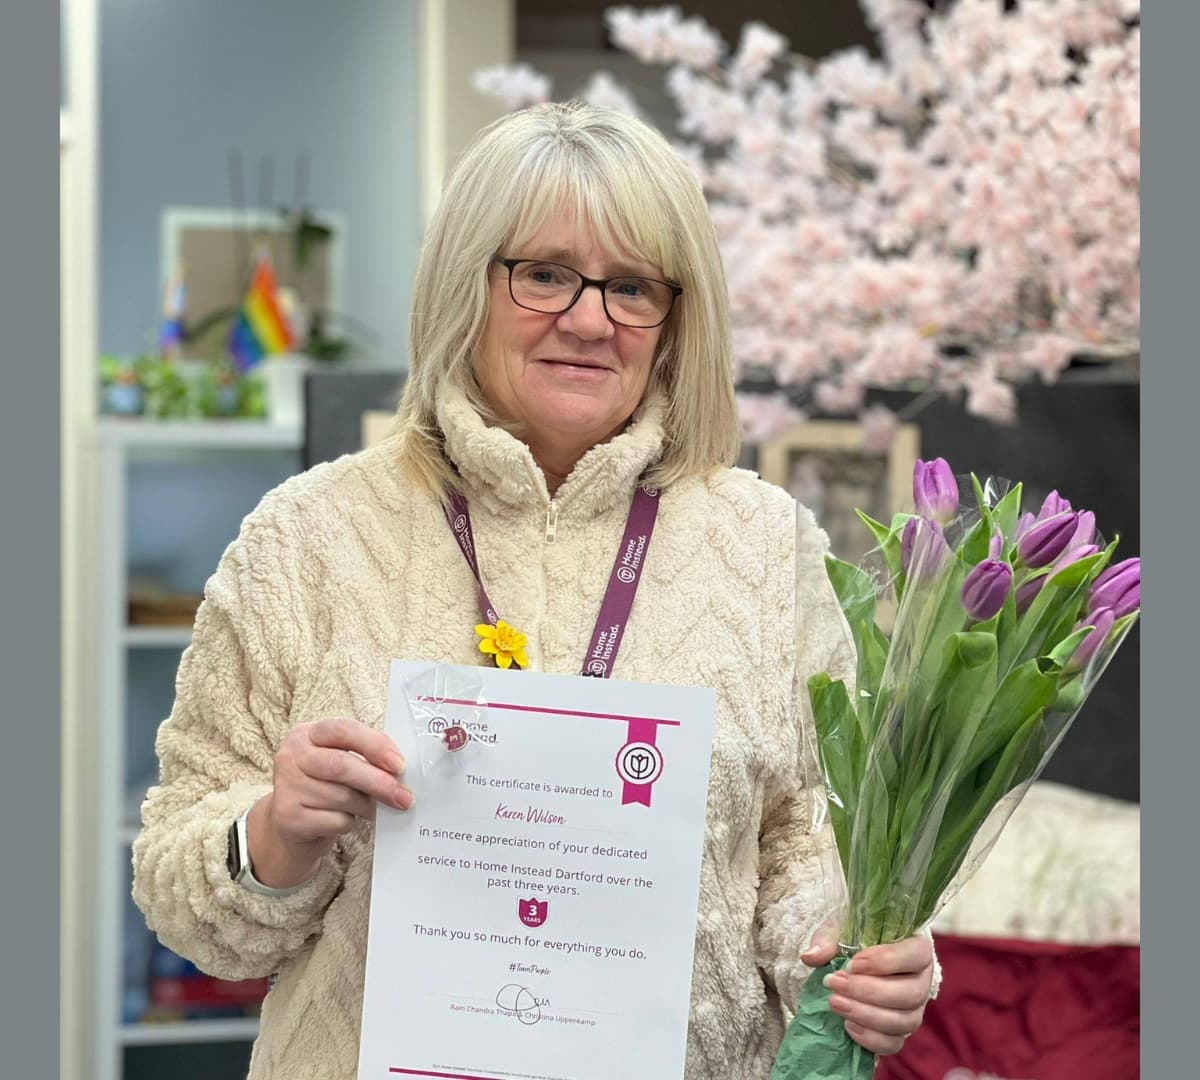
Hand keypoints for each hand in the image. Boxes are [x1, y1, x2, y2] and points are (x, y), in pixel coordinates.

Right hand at [247, 717, 412, 887]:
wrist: (290, 828)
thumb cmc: (325, 789)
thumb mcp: (339, 763)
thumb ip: (364, 758)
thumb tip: (401, 771)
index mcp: (307, 734)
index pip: (344, 730)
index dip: (375, 745)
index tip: (400, 764)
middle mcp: (291, 756)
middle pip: (342, 765)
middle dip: (379, 782)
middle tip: (404, 797)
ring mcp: (286, 787)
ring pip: (342, 796)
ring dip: (366, 806)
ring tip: (371, 809)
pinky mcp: (288, 817)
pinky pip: (335, 820)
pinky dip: (350, 823)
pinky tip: (346, 820)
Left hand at [801, 929, 932, 1055]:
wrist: (853, 963)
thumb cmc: (853, 940)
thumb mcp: (840, 930)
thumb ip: (828, 940)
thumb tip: (811, 957)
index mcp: (916, 948)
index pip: (917, 955)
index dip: (888, 961)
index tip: (854, 963)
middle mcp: (921, 981)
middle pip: (910, 994)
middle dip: (869, 992)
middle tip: (835, 984)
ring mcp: (914, 1009)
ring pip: (903, 1021)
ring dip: (866, 1015)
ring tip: (835, 1003)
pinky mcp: (900, 1031)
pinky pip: (893, 1043)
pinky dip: (870, 1038)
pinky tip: (848, 1025)